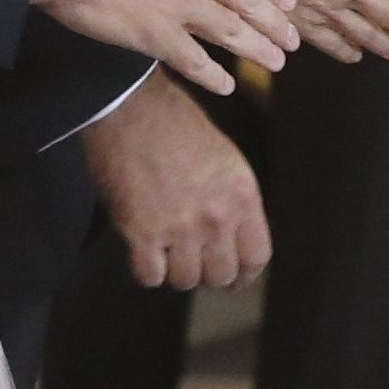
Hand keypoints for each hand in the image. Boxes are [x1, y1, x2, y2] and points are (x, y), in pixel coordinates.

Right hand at [35, 0, 302, 96]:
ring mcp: (180, 6)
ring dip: (257, 51)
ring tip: (275, 65)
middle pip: (249, 3)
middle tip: (291, 42)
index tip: (289, 4)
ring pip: (232, 33)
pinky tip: (226, 86)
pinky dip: (214, 76)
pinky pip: (195, 62)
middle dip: (275, 25)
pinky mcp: (156, 36)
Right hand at [80, 72, 270, 288]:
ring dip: (176, 271)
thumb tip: (230, 236)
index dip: (245, 274)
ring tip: (167, 254)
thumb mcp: (225, 158)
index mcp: (242, 195)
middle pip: (221, 275)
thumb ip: (232, 199)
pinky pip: (150, 276)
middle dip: (208, 275)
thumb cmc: (175, 123)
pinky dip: (147, 270)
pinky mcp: (141, 233)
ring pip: (185, 280)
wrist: (131, 107)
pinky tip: (144, 253)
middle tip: (195, 265)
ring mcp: (179, 228)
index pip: (257, 257)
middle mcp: (216, 217)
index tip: (236, 279)